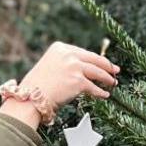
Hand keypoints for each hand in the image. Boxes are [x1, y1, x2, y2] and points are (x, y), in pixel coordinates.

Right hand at [1, 42, 119, 126]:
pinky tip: (105, 95)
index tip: (103, 63)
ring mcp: (74, 67)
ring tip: (113, 83)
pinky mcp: (78, 82)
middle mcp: (68, 54)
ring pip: (98, 72)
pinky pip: (94, 88)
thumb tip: (83, 70)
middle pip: (94, 59)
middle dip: (107, 66)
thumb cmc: (36, 86)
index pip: (83, 53)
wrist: (30, 98)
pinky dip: (101, 92)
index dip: (95, 59)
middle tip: (115, 70)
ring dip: (107, 79)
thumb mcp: (49, 66)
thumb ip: (65, 64)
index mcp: (60, 48)